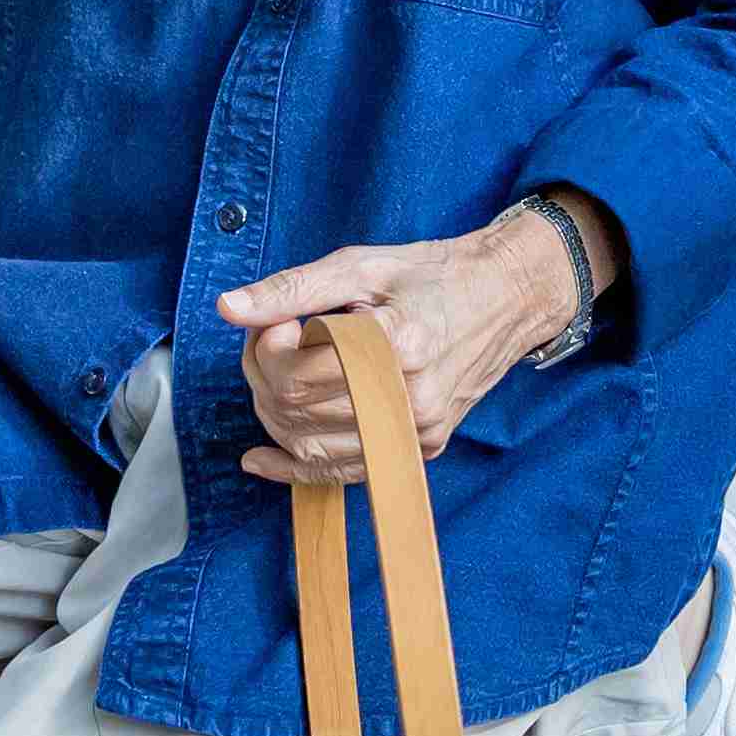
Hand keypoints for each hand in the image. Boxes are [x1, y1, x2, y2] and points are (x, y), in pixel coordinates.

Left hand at [215, 209, 587, 486]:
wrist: (507, 299)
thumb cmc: (434, 276)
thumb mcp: (363, 265)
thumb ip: (293, 289)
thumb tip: (228, 308)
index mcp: (395, 344)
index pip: (297, 372)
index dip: (266, 348)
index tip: (276, 322)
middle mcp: (409, 397)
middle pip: (298, 409)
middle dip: (263, 376)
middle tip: (271, 340)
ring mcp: (417, 430)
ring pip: (311, 447)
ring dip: (274, 415)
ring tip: (277, 375)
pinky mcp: (421, 448)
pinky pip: (343, 471)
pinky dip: (295, 468)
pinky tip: (262, 457)